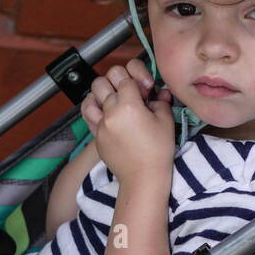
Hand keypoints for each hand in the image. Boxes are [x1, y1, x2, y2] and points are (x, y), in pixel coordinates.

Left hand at [81, 57, 174, 182]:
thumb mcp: (166, 121)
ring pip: (91, 94)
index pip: (127, 77)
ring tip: (114, 99)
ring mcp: (100, 123)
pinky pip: (87, 114)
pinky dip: (93, 107)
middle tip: (130, 92)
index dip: (138, 80)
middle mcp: (110, 112)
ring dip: (103, 93)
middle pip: (105, 80)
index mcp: (129, 105)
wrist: (143, 177)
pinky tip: (104, 110)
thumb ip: (161, 100)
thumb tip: (158, 93)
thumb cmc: (158, 150)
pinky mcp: (95, 134)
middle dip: (118, 81)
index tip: (145, 91)